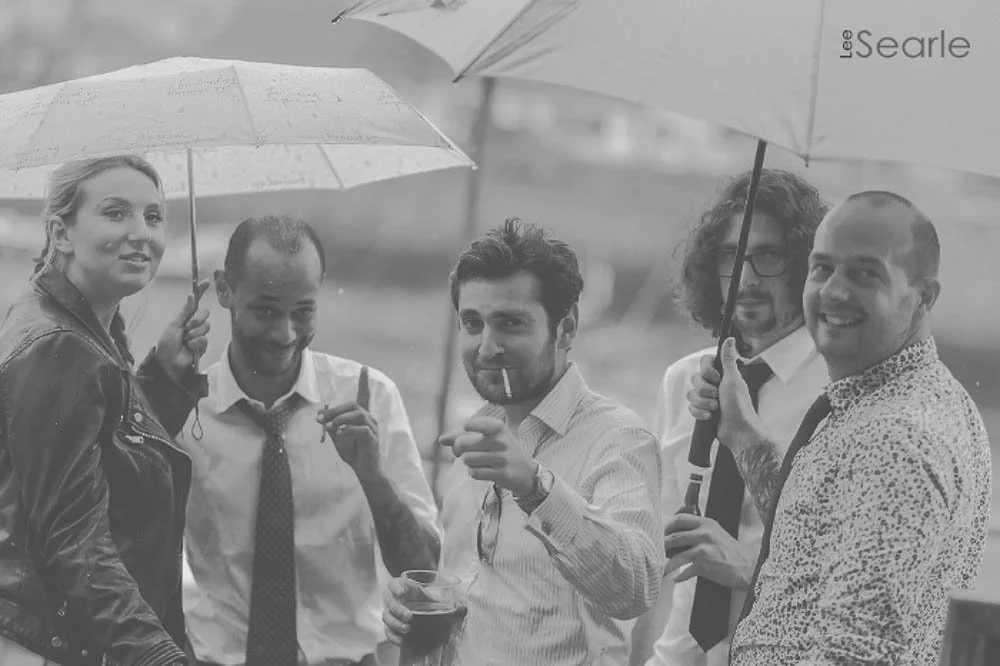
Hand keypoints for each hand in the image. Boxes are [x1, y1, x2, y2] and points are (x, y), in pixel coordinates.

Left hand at [154, 280, 210, 383]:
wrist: (168, 363)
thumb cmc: (166, 343)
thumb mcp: (173, 324)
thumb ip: (185, 311)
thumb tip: (192, 295)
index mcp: (185, 317)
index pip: (196, 302)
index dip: (201, 291)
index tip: (206, 281)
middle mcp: (194, 324)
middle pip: (204, 313)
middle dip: (196, 319)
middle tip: (187, 327)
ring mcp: (199, 334)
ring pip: (206, 326)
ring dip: (194, 333)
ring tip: (185, 340)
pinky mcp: (203, 345)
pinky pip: (204, 339)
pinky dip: (196, 343)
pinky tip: (189, 347)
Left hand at [318, 367, 380, 479]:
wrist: (364, 470)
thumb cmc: (353, 453)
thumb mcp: (338, 438)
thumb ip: (331, 426)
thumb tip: (321, 416)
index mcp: (362, 416)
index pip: (364, 395)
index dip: (364, 381)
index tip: (364, 368)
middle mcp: (370, 419)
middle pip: (354, 405)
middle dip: (335, 410)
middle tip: (320, 418)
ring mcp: (373, 428)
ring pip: (357, 414)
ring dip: (340, 419)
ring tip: (329, 426)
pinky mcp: (373, 438)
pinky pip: (361, 429)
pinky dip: (348, 429)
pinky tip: (340, 433)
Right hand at [382, 576, 466, 645]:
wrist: (427, 612)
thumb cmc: (431, 601)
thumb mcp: (441, 600)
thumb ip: (453, 603)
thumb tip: (463, 608)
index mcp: (404, 587)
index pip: (394, 583)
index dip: (396, 587)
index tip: (402, 592)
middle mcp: (396, 599)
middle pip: (390, 602)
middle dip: (398, 609)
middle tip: (410, 616)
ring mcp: (392, 613)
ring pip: (386, 617)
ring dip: (395, 624)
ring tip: (407, 629)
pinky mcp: (392, 627)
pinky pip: (387, 631)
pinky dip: (393, 636)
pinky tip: (402, 640)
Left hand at [440, 416, 536, 495]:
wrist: (526, 472)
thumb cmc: (502, 450)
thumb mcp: (488, 438)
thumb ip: (463, 435)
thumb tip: (441, 440)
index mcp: (497, 427)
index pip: (470, 424)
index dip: (465, 429)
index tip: (467, 429)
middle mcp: (500, 441)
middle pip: (462, 444)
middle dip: (459, 450)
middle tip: (465, 452)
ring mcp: (501, 458)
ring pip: (467, 460)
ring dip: (468, 463)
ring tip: (478, 461)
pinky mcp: (501, 473)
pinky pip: (474, 473)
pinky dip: (474, 472)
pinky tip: (483, 470)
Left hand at [661, 513, 755, 588]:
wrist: (749, 566)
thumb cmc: (731, 551)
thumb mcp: (716, 533)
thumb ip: (699, 531)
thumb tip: (676, 534)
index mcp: (707, 523)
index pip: (680, 519)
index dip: (667, 526)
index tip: (660, 533)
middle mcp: (705, 534)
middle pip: (675, 536)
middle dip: (662, 544)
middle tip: (655, 550)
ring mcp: (704, 550)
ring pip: (677, 555)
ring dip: (666, 563)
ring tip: (661, 568)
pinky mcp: (705, 566)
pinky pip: (685, 571)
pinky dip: (679, 576)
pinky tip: (675, 578)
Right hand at [686, 337, 762, 451]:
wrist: (738, 431)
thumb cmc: (739, 405)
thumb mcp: (733, 379)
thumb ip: (728, 359)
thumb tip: (730, 339)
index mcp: (722, 375)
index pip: (704, 363)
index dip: (706, 371)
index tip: (716, 378)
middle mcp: (714, 385)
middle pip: (695, 379)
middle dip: (705, 390)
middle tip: (718, 396)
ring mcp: (708, 398)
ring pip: (691, 394)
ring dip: (703, 403)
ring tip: (716, 408)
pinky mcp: (703, 411)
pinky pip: (691, 408)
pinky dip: (700, 413)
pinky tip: (710, 417)